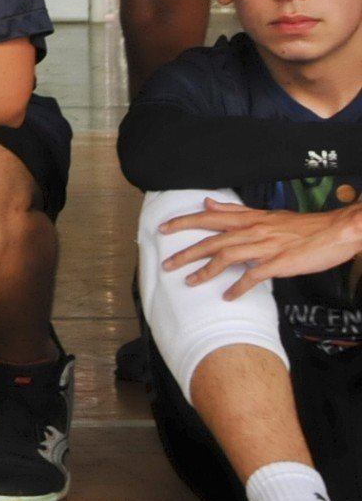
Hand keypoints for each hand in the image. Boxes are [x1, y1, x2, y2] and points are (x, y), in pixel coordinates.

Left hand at [161, 198, 361, 298]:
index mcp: (249, 218)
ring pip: (226, 257)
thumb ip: (235, 211)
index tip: (163, 229)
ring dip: (205, 271)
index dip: (184, 222)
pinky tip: (227, 296)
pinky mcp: (279, 263)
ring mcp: (265, 247)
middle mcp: (253, 230)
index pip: (209, 217)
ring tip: (189, 282)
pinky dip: (238, 287)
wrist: (336, 231)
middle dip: (186, 252)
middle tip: (166, 264)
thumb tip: (207, 203)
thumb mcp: (266, 213)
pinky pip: (253, 276)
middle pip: (211, 240)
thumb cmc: (302, 226)